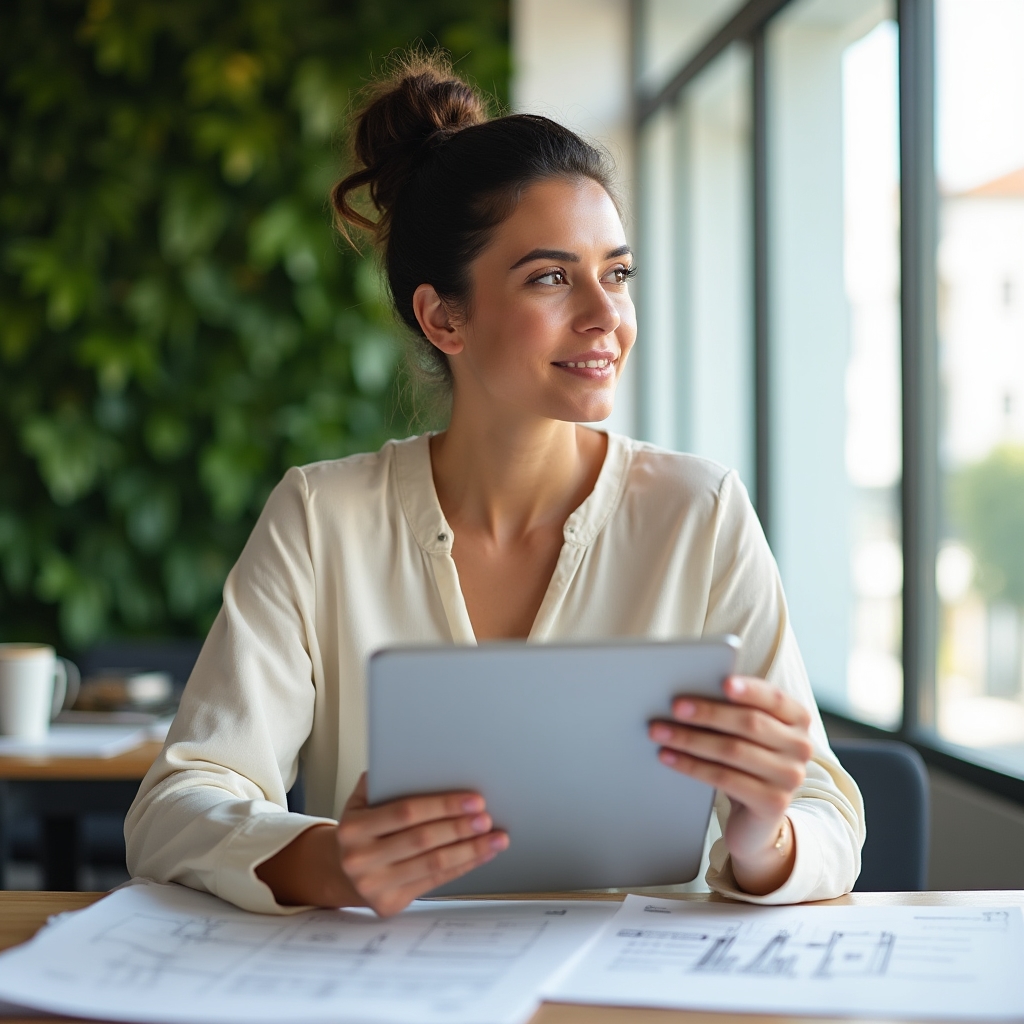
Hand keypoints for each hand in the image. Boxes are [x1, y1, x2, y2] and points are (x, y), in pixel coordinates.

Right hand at [255, 773, 508, 915]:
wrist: (339, 870)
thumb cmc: (362, 828)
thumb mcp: (360, 801)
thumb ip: (384, 781)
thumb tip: (418, 760)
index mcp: (353, 827)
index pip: (405, 812)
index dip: (443, 805)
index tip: (474, 799)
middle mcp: (360, 859)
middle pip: (422, 840)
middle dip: (460, 827)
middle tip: (487, 817)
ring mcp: (373, 885)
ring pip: (433, 864)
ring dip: (470, 850)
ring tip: (495, 838)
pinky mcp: (389, 904)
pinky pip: (434, 882)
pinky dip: (462, 866)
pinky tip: (481, 854)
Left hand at [648, 676, 812, 894]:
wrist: (756, 818)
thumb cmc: (745, 761)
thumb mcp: (745, 733)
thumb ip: (732, 710)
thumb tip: (688, 694)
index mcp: (798, 719)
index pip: (775, 698)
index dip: (750, 690)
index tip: (723, 683)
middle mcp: (801, 746)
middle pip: (750, 723)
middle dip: (708, 713)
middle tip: (674, 707)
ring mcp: (790, 776)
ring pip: (733, 750)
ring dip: (690, 739)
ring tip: (659, 731)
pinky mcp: (773, 803)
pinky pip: (724, 778)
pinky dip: (691, 765)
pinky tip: (668, 757)